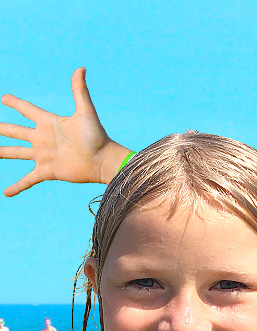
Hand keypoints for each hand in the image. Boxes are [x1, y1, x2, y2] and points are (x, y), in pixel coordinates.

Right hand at [0, 67, 129, 195]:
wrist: (103, 161)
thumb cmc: (97, 137)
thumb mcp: (85, 112)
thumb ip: (80, 91)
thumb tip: (80, 68)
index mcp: (49, 123)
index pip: (27, 110)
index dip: (16, 103)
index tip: (4, 98)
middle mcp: (43, 139)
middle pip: (16, 131)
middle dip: (1, 128)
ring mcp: (44, 156)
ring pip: (17, 153)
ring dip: (3, 153)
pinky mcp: (47, 171)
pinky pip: (28, 179)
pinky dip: (17, 186)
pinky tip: (6, 193)